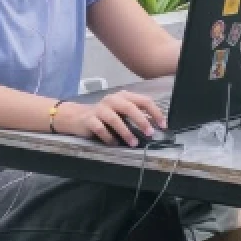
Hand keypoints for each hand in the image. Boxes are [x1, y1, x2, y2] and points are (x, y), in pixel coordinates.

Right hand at [52, 91, 166, 146]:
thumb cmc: (105, 115)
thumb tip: (155, 126)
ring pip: (115, 119)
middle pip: (129, 108)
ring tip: (134, 143)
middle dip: (141, 121)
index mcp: (124, 96)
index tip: (162, 125)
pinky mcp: (89, 119)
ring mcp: (100, 109)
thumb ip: (136, 115)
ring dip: (126, 132)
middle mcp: (112, 100)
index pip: (144, 100)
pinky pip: (101, 129)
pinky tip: (114, 144)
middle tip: (150, 133)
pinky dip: (109, 137)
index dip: (155, 112)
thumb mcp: (121, 111)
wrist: (77, 117)